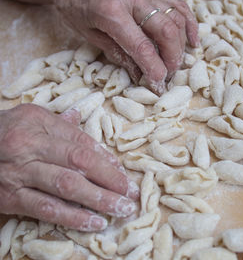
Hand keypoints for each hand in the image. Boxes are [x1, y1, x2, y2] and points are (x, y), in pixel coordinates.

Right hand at [0, 104, 138, 230]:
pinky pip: (46, 209)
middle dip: (110, 179)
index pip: (81, 141)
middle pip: (79, 162)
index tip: (124, 173)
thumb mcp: (30, 118)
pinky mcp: (11, 197)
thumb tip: (84, 118)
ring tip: (121, 209)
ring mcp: (20, 172)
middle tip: (131, 192)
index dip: (106, 159)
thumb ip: (59, 124)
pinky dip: (73, 217)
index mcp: (38, 122)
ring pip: (67, 186)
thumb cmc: (4, 132)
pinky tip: (94, 222)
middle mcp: (29, 145)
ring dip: (99, 199)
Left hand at [53, 0, 198, 94]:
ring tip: (176, 61)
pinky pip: (179, 5)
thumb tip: (139, 74)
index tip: (159, 85)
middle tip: (169, 75)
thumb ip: (117, 52)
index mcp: (111, 12)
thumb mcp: (90, 33)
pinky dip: (189, 24)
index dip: (154, 70)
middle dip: (172, 59)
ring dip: (181, 44)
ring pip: (176, 19)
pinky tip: (193, 40)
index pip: (142, 47)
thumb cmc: (75, 7)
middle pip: (166, 32)